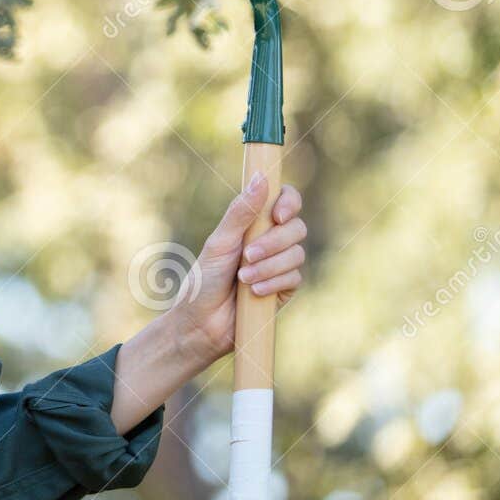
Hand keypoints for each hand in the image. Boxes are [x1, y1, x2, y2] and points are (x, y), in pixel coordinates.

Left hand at [165, 173, 305, 364]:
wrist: (202, 322)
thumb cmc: (204, 279)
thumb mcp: (219, 242)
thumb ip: (241, 212)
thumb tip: (261, 177)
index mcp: (254, 223)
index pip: (286, 200)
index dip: (289, 202)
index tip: (277, 215)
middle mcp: (271, 240)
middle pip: (296, 227)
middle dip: (272, 243)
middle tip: (246, 256)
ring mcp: (280, 264)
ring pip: (297, 254)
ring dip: (268, 266)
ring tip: (243, 279)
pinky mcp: (285, 288)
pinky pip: (295, 277)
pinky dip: (273, 283)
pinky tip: (253, 292)